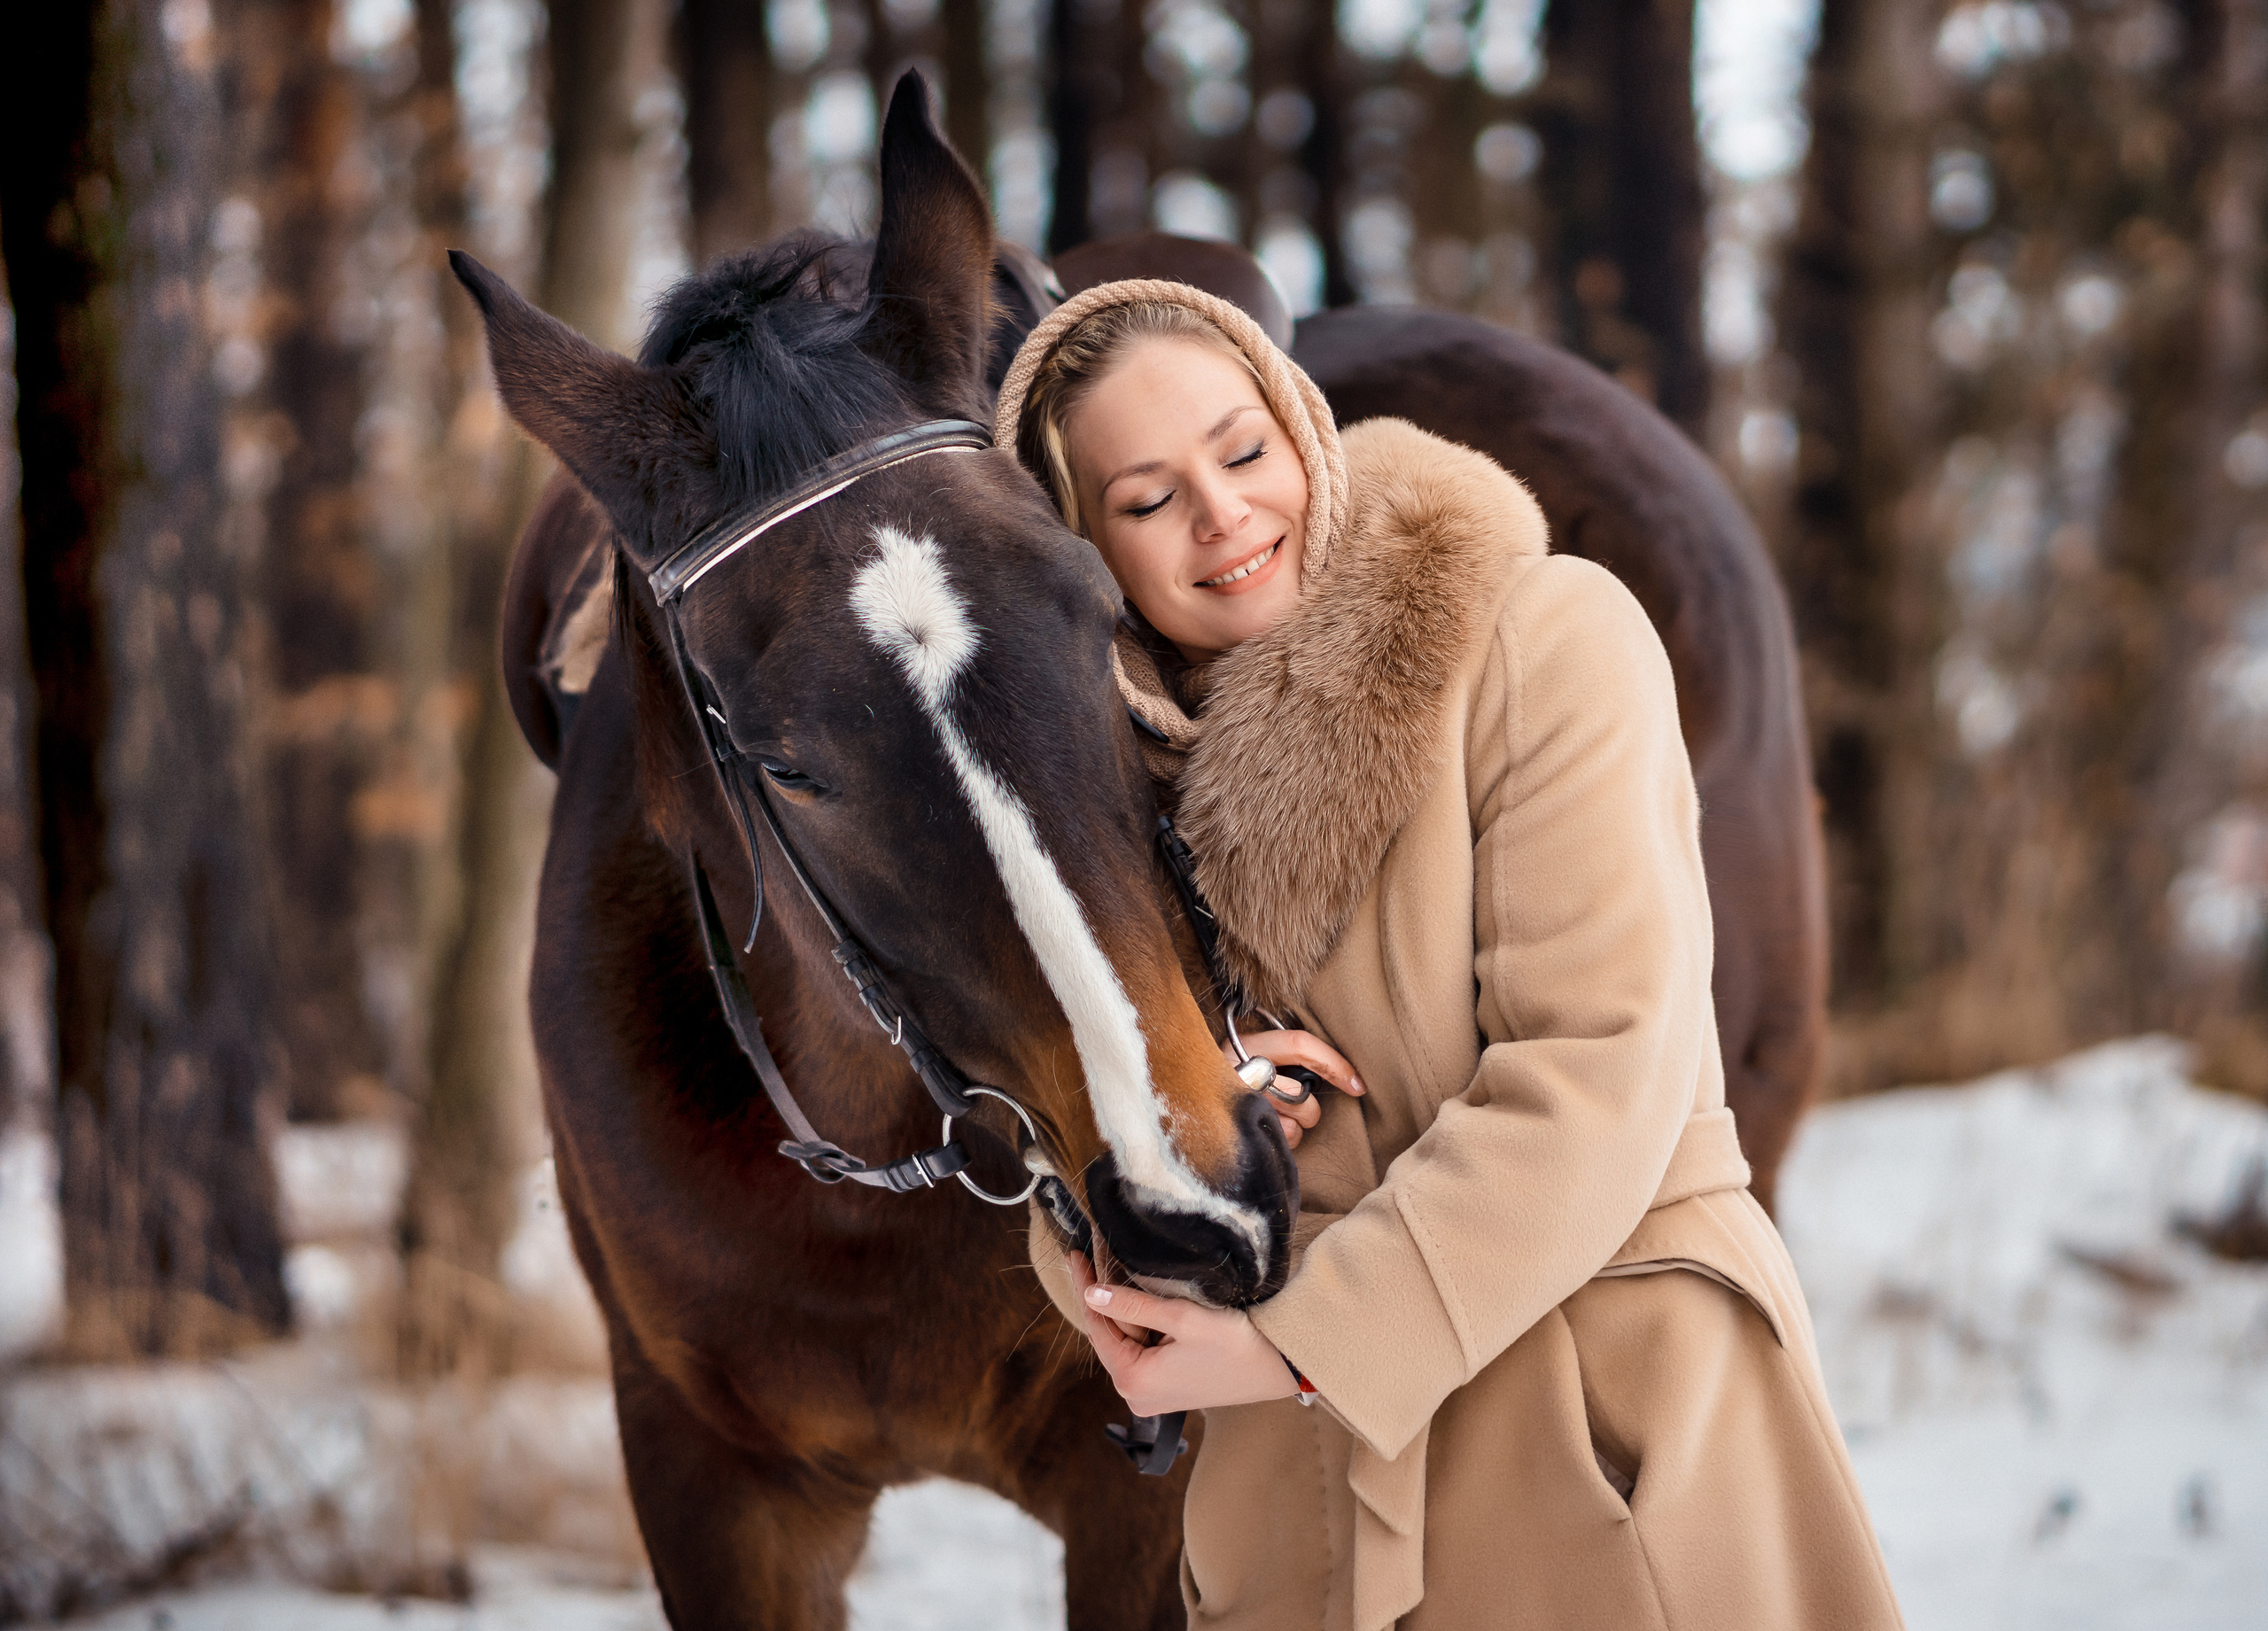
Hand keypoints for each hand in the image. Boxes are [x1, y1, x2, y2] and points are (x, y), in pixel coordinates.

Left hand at [1067, 1252, 1298, 1414]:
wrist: (1278, 1367)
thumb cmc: (1237, 1344)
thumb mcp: (1182, 1317)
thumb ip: (1132, 1306)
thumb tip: (1090, 1293)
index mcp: (1134, 1382)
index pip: (1096, 1325)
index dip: (1084, 1286)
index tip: (1075, 1254)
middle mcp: (1136, 1397)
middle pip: (1109, 1336)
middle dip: (1102, 1296)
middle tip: (1092, 1254)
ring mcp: (1151, 1397)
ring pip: (1125, 1342)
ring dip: (1123, 1310)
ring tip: (1112, 1268)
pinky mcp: (1166, 1390)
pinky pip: (1140, 1351)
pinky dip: (1139, 1326)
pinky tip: (1139, 1300)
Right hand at [1225, 1028, 1362, 1148]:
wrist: (1190, 1101)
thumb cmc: (1239, 1080)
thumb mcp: (1256, 1057)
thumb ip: (1287, 1057)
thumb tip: (1345, 1075)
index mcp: (1245, 1045)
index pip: (1299, 1044)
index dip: (1334, 1064)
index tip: (1358, 1085)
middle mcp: (1237, 1071)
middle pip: (1298, 1093)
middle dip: (1309, 1109)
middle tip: (1300, 1112)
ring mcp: (1237, 1103)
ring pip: (1294, 1119)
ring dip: (1295, 1126)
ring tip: (1276, 1122)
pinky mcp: (1238, 1131)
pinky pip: (1282, 1139)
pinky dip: (1284, 1141)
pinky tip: (1266, 1134)